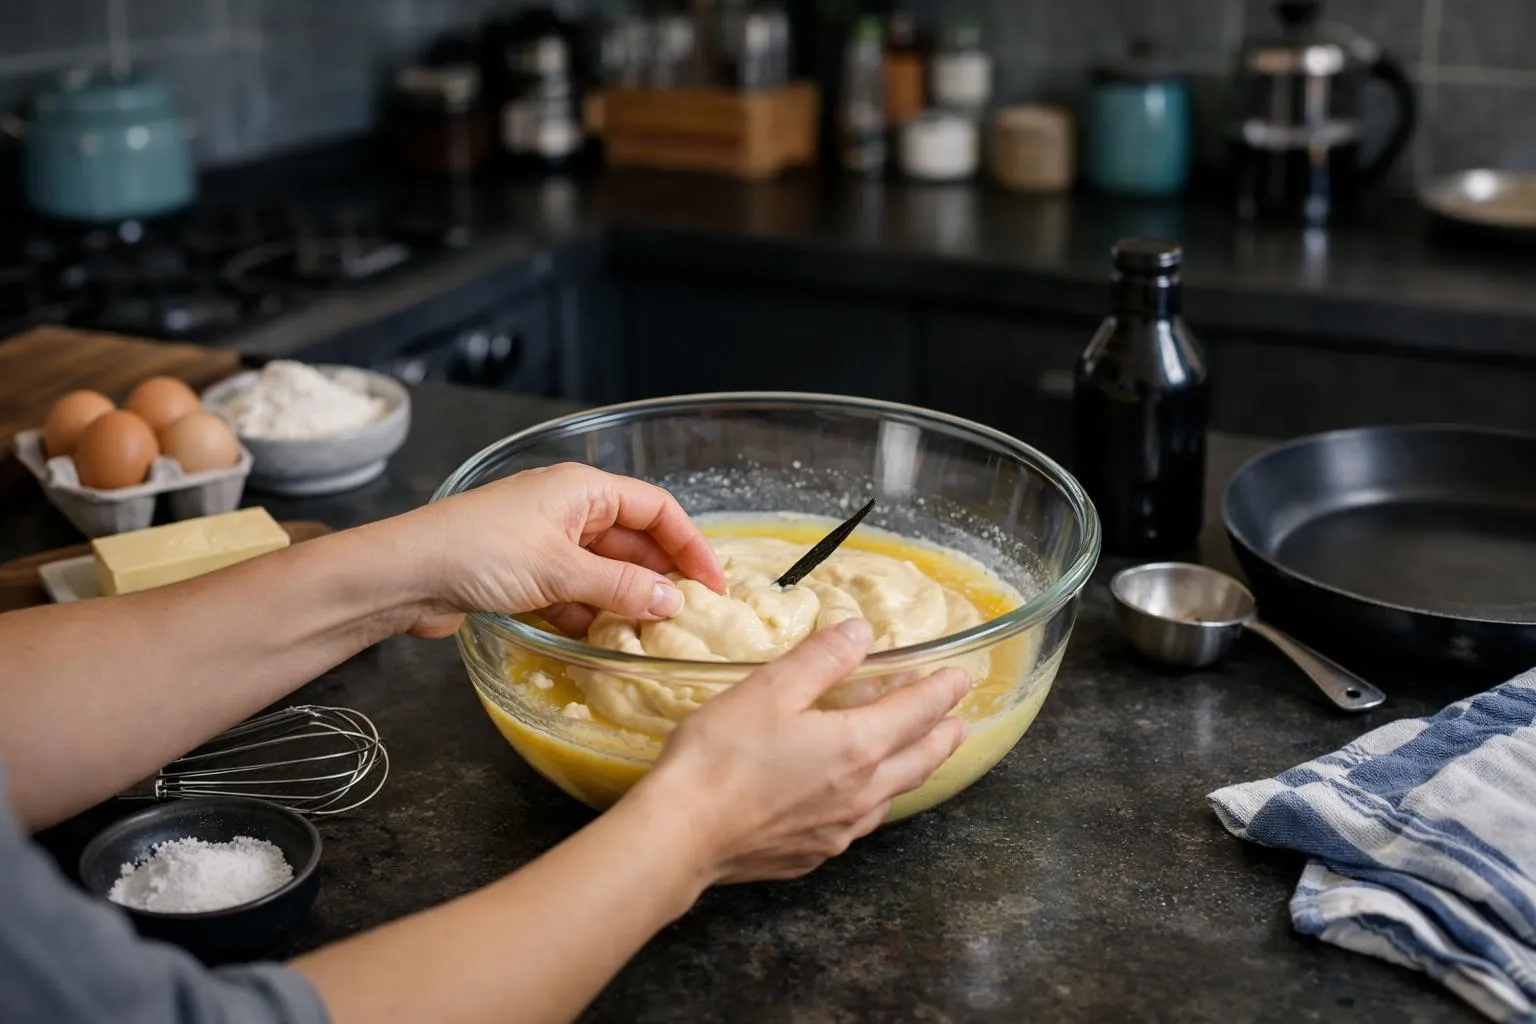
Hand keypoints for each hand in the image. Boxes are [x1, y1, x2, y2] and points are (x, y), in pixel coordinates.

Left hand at [398, 463, 726, 638]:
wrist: (402, 575)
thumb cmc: (479, 551)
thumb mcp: (560, 569)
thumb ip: (621, 586)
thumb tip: (672, 601)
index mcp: (582, 489)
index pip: (656, 510)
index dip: (690, 545)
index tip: (712, 585)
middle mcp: (568, 510)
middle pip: (633, 542)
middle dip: (659, 578)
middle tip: (686, 617)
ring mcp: (544, 543)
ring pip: (604, 572)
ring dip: (625, 601)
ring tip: (651, 636)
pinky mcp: (524, 574)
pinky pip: (574, 593)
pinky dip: (591, 615)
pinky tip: (603, 642)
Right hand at [634, 618, 969, 882]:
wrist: (681, 836)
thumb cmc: (720, 756)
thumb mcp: (770, 688)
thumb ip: (821, 658)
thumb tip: (861, 632)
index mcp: (857, 746)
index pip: (917, 712)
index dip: (942, 691)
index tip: (961, 677)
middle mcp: (861, 792)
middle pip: (920, 760)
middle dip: (943, 735)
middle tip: (958, 720)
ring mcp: (839, 830)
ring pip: (894, 795)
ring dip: (914, 768)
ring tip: (920, 754)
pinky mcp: (813, 854)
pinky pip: (861, 823)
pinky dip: (877, 800)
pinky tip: (860, 798)